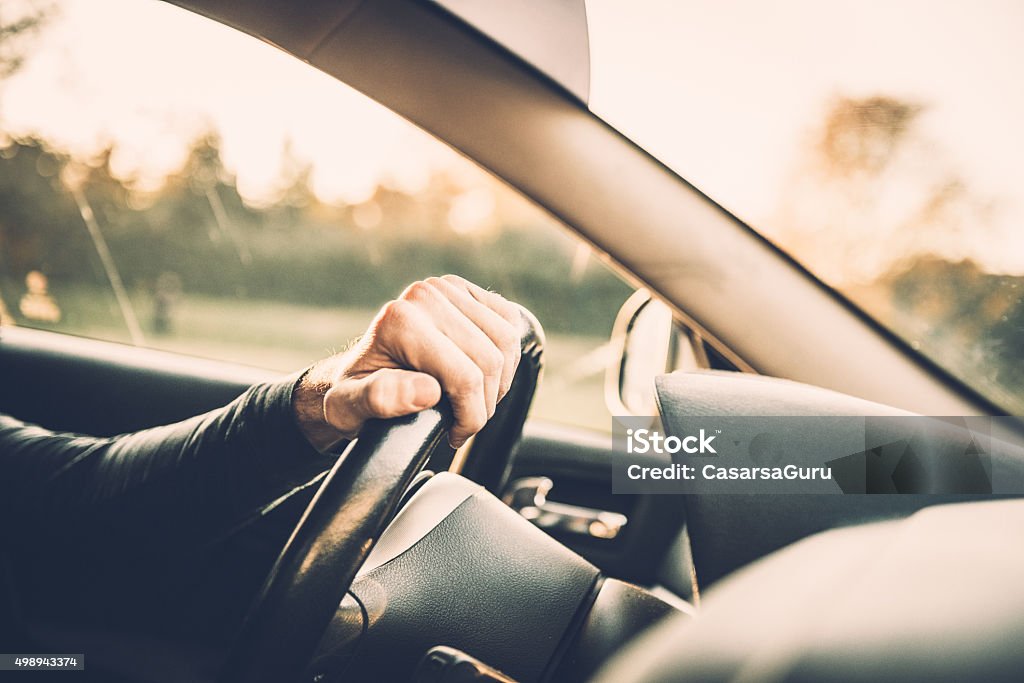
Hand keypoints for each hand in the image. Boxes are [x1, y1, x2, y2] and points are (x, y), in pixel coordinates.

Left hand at [293, 275, 521, 450]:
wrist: (356, 371)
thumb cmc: (354, 393)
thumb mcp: (350, 406)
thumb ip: (381, 398)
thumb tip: (427, 391)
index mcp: (400, 320)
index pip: (466, 377)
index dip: (470, 416)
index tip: (454, 435)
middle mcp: (425, 295)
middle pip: (491, 361)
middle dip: (485, 403)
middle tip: (466, 422)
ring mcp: (446, 287)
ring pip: (507, 342)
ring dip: (500, 381)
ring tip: (474, 401)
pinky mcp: (464, 289)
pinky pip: (510, 322)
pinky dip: (507, 355)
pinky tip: (483, 375)